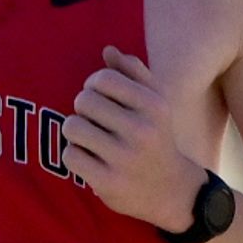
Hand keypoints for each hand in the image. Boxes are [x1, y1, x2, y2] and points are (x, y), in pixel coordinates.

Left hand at [61, 47, 206, 232]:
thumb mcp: (156, 103)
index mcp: (154, 106)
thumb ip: (134, 72)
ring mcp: (124, 158)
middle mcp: (141, 131)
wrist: (172, 191)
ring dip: (75, 132)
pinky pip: (69, 155)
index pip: (102, 79)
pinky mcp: (107, 183)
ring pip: (72, 127)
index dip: (93, 86)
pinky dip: (74, 156)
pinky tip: (90, 160)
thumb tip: (108, 51)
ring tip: (89, 140)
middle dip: (83, 110)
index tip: (100, 99)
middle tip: (94, 122)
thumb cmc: (157, 138)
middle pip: (83, 101)